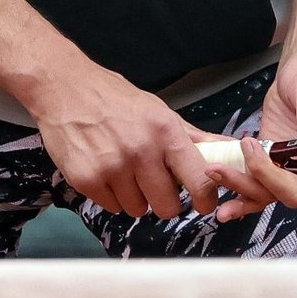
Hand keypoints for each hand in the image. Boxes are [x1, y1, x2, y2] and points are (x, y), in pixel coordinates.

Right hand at [33, 66, 220, 220]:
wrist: (64, 87)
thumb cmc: (115, 99)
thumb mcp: (159, 112)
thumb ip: (195, 138)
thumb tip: (232, 148)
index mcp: (164, 132)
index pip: (200, 181)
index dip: (205, 199)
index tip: (201, 202)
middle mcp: (140, 151)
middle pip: (168, 206)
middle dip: (164, 200)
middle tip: (154, 182)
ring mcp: (111, 167)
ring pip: (138, 210)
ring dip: (135, 197)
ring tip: (124, 170)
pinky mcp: (86, 179)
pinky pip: (112, 207)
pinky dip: (111, 195)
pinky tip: (105, 170)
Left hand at [204, 47, 296, 222]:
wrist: (295, 76)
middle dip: (271, 183)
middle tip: (251, 153)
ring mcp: (293, 173)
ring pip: (270, 196)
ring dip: (242, 189)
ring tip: (216, 171)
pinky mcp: (270, 168)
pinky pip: (254, 187)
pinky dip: (236, 189)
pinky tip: (217, 186)